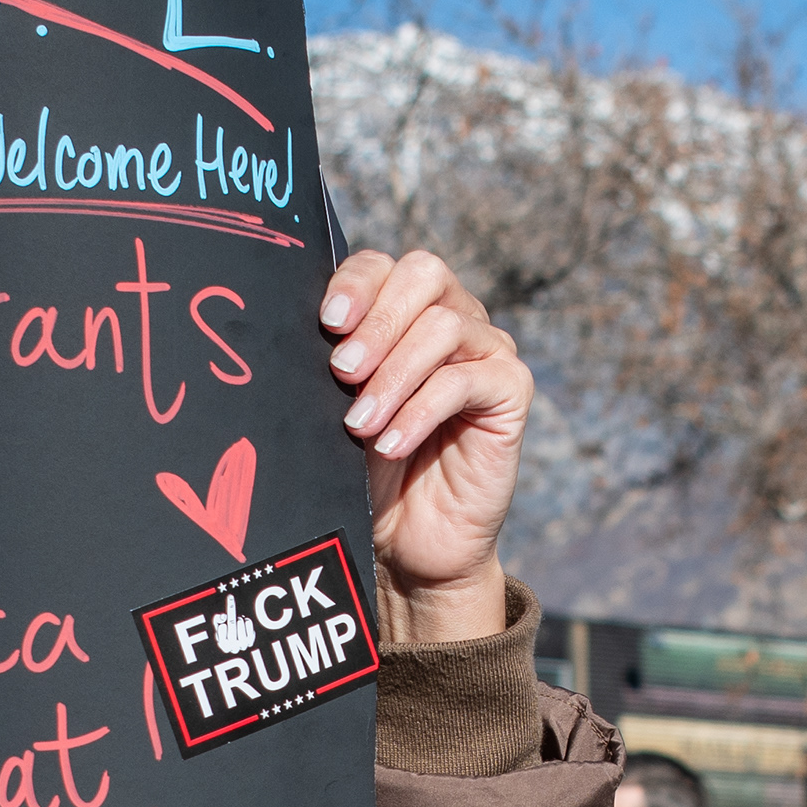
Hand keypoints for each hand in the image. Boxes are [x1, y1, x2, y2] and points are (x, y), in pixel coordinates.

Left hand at [320, 249, 526, 645]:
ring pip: (444, 327)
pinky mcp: (511, 390)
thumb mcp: (337, 409)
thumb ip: (332, 363)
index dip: (356, 283)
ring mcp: (486, 351)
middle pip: (424, 274)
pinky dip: (420, 411)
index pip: (385, 265)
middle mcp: (452, 318)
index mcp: (405, 311)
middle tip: (341, 371)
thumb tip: (295, 330)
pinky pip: (466, 382)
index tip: (326, 322)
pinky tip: (390, 444)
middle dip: (377, 320)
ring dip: (393, 376)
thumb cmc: (367, 471)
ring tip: (358, 424)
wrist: (409, 541)